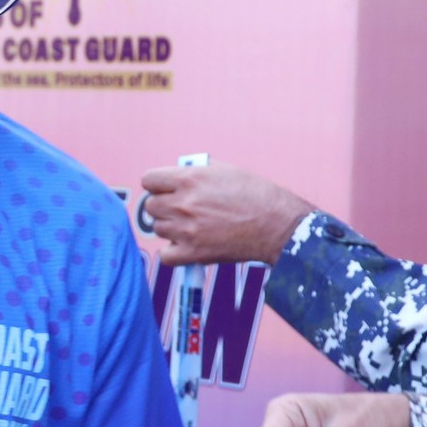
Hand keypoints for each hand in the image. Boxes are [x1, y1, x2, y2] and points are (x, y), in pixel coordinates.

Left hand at [136, 161, 313, 266]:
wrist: (277, 225)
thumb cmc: (257, 195)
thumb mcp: (226, 170)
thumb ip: (197, 171)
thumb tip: (180, 172)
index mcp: (190, 179)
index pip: (149, 180)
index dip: (157, 184)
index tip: (166, 189)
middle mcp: (183, 203)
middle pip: (150, 206)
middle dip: (164, 206)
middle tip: (182, 209)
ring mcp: (186, 230)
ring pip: (158, 229)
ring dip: (170, 228)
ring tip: (191, 227)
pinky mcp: (194, 253)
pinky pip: (165, 256)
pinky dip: (173, 253)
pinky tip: (187, 246)